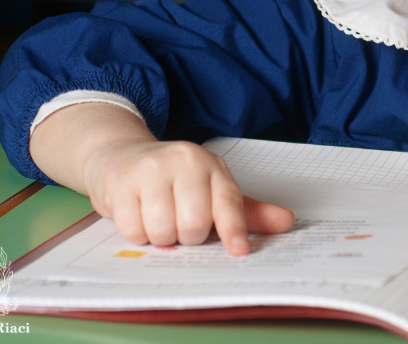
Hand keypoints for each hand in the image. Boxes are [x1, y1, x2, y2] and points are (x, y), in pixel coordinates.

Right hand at [83, 138, 294, 255]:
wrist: (122, 156)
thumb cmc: (172, 180)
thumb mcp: (211, 190)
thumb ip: (246, 210)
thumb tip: (286, 222)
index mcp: (211, 165)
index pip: (229, 201)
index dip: (235, 229)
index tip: (240, 251)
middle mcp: (185, 161)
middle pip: (194, 224)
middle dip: (188, 236)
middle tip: (181, 225)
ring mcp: (151, 170)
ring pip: (163, 230)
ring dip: (161, 237)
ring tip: (159, 219)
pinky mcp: (121, 183)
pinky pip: (133, 229)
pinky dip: (137, 233)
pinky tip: (137, 215)